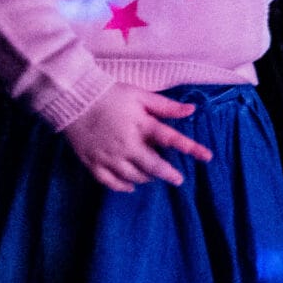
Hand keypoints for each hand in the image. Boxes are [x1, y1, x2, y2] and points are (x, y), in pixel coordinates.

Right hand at [61, 83, 213, 192]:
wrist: (75, 100)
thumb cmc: (112, 95)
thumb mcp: (141, 95)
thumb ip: (165, 106)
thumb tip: (191, 109)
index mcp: (142, 126)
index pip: (172, 139)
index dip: (192, 148)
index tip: (208, 157)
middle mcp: (127, 145)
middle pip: (154, 166)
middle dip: (169, 174)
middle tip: (178, 179)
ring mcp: (109, 156)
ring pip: (133, 176)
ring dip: (147, 179)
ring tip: (154, 177)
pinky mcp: (92, 163)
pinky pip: (110, 182)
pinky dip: (122, 187)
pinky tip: (130, 187)